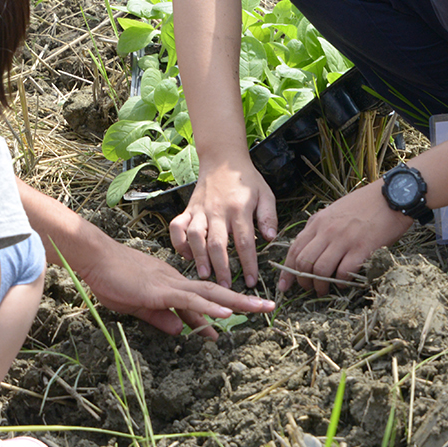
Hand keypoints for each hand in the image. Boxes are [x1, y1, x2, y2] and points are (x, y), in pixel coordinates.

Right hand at [80, 240, 273, 338]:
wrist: (95, 259)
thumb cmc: (111, 279)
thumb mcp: (138, 306)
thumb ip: (160, 318)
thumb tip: (180, 332)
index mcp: (171, 285)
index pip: (200, 302)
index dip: (218, 313)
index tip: (237, 325)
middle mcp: (177, 281)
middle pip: (215, 292)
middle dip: (243, 301)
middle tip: (268, 308)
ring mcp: (170, 284)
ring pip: (210, 294)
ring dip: (237, 302)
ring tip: (261, 308)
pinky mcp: (161, 290)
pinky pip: (189, 299)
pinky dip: (209, 307)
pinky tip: (226, 314)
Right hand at [169, 160, 276, 287]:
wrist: (223, 159)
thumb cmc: (246, 180)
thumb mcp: (265, 194)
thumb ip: (268, 217)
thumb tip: (270, 238)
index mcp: (239, 208)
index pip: (245, 241)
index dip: (248, 263)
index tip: (252, 281)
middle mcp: (217, 210)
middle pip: (218, 243)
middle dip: (222, 268)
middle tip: (227, 287)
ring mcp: (200, 210)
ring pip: (196, 236)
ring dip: (199, 257)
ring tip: (205, 275)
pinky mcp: (188, 209)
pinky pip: (177, 227)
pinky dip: (179, 242)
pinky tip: (186, 255)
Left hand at [278, 183, 412, 295]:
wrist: (391, 197)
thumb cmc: (364, 204)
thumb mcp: (334, 211)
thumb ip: (320, 228)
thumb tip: (309, 249)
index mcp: (318, 222)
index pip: (294, 250)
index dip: (287, 272)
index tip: (284, 286)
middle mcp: (327, 231)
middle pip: (304, 263)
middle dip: (303, 281)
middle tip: (310, 289)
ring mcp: (344, 240)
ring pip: (321, 270)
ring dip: (321, 285)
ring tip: (326, 289)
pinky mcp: (362, 249)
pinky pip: (344, 272)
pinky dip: (342, 282)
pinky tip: (345, 283)